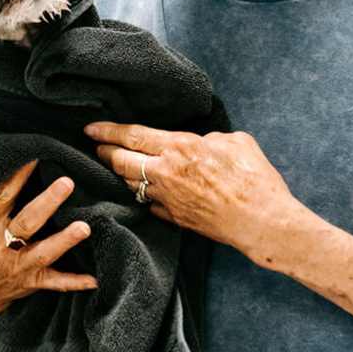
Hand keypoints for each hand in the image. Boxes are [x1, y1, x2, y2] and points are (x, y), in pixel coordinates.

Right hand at [0, 159, 98, 318]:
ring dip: (64, 241)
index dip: (18, 177)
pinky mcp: (27, 283)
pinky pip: (52, 283)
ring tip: (84, 227)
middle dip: (48, 203)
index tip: (35, 156)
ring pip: (43, 253)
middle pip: (27, 222)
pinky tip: (94, 280)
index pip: (1, 196)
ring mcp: (15, 266)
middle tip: (67, 183)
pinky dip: (73, 283)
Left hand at [84, 122, 309, 263]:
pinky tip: (142, 192)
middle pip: (120, 162)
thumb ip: (210, 138)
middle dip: (104, 153)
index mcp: (180, 147)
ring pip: (130, 185)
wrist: (261, 222)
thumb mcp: (235, 142)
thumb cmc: (254, 179)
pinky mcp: (174, 218)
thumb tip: (201, 143)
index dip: (108, 131)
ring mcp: (167, 199)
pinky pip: (148, 204)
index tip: (91, 129)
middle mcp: (166, 173)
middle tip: (95, 147)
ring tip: (115, 167)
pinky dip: (142, 196)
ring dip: (120, 175)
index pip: (132, 136)